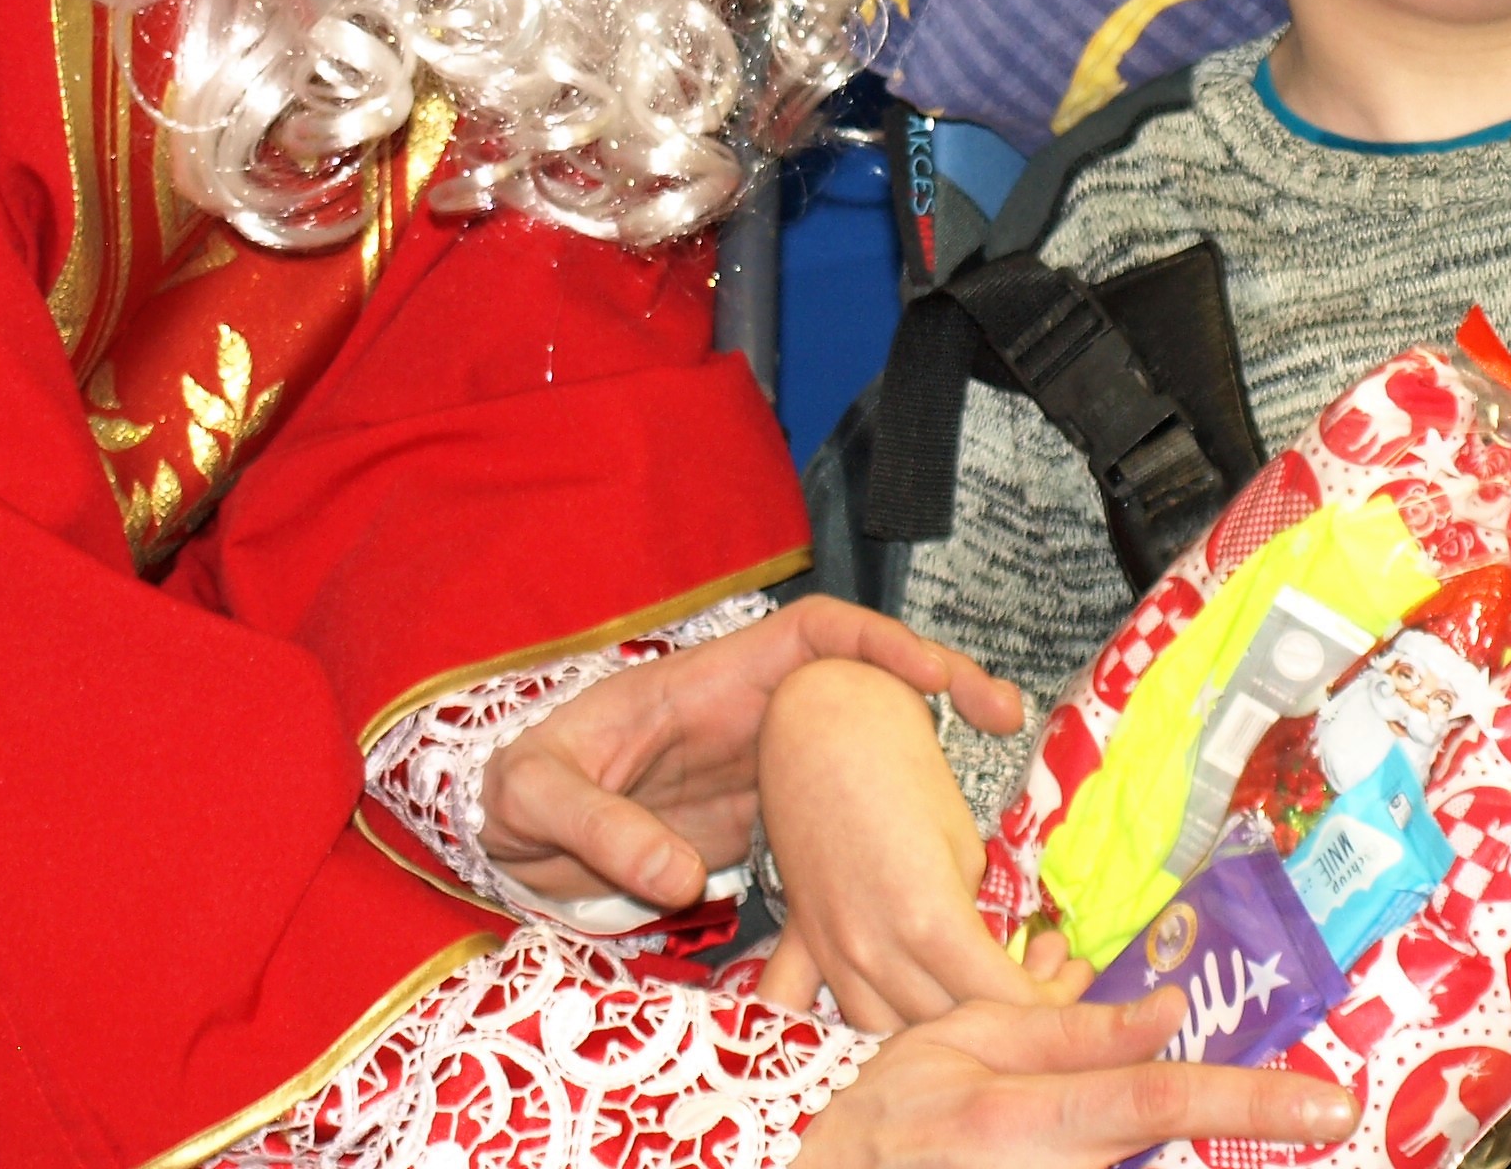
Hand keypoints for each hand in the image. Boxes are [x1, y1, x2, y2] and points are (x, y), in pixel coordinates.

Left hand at [480, 598, 1026, 917]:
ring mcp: (762, 776)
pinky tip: (914, 874)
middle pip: (862, 685)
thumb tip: (683, 875)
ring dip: (920, 767)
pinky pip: (834, 824)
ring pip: (860, 754)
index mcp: (710, 684)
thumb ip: (599, 827)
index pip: (815, 634)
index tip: (939, 680)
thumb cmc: (514, 789)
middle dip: (938, 687)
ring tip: (984, 801)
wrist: (503, 835)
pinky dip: (878, 839)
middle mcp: (751, 721)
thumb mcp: (536, 797)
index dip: (882, 644)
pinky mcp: (759, 832)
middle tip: (1006, 720)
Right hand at [753, 658, 1065, 1028]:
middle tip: (1042, 977)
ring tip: (974, 991)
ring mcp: (831, 950)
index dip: (1049, 1002)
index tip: (1068, 976)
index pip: (1005, 1001)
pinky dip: (860, 1024)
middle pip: (951, 1028)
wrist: (817, 716)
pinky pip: (819, 1012)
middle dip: (1005, 1016)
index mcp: (929, 919)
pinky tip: (891, 1007)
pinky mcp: (803, 938)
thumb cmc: (900, 758)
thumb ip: (980, 908)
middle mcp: (875, 950)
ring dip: (937, 1028)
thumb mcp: (963, 836)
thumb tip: (997, 948)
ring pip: (889, 1036)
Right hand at [798, 988, 1361, 1168]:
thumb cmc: (886, 1114)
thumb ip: (1072, 1028)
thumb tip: (1168, 1008)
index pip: (1162, 1098)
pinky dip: (1134, 1154)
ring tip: (1225, 1107)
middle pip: (1170, 1160)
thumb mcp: (964, 1039)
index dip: (1254, 1100)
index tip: (1333, 1104)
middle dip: (1233, 1128)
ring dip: (1178, 1147)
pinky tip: (1088, 1132)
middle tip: (1294, 1112)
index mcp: (1027, 1119)